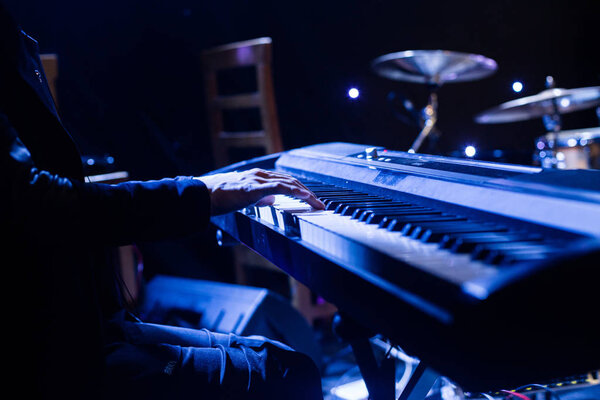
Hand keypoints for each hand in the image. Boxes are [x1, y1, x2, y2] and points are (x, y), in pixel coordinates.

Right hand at [196, 168, 324, 215]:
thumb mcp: (243, 197)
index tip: (311, 199)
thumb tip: (271, 200)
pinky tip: (305, 197)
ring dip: (306, 194)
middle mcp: (260, 175)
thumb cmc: (219, 198)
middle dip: (308, 192)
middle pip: (291, 180)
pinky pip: (280, 187)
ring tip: (318, 204)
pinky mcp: (255, 187)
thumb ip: (258, 197)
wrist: (203, 196)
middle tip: (320, 203)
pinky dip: (295, 192)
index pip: (285, 180)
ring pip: (289, 183)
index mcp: (257, 177)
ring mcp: (258, 180)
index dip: (300, 189)